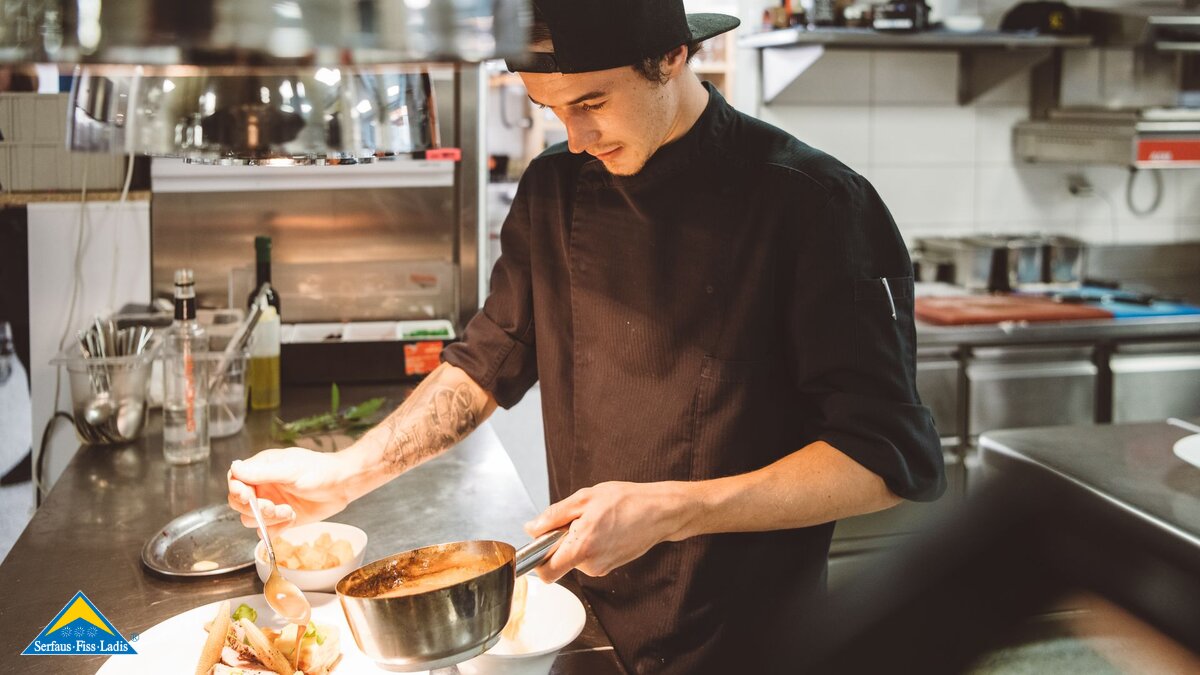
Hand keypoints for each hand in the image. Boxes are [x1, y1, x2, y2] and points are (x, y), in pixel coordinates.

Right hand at [227, 447, 359, 535]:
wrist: (343, 486)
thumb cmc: (321, 471)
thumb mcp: (290, 470)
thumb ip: (261, 472)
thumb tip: (235, 467)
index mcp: (262, 468)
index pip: (236, 480)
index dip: (237, 490)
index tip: (247, 497)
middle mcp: (263, 486)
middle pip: (238, 503)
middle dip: (253, 508)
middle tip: (271, 507)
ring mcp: (272, 503)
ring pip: (251, 519)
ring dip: (267, 520)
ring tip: (288, 512)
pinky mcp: (282, 519)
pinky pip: (267, 531)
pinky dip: (275, 530)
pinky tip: (292, 519)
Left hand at [524, 481, 695, 582]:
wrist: (660, 511)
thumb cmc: (626, 501)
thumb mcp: (584, 499)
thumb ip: (553, 516)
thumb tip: (531, 529)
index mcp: (582, 548)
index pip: (546, 572)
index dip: (536, 559)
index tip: (539, 543)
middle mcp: (591, 565)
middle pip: (559, 560)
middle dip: (561, 540)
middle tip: (578, 518)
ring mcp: (602, 568)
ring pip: (575, 556)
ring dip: (578, 539)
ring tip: (597, 520)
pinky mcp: (610, 566)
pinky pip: (589, 556)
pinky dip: (590, 542)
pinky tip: (605, 527)